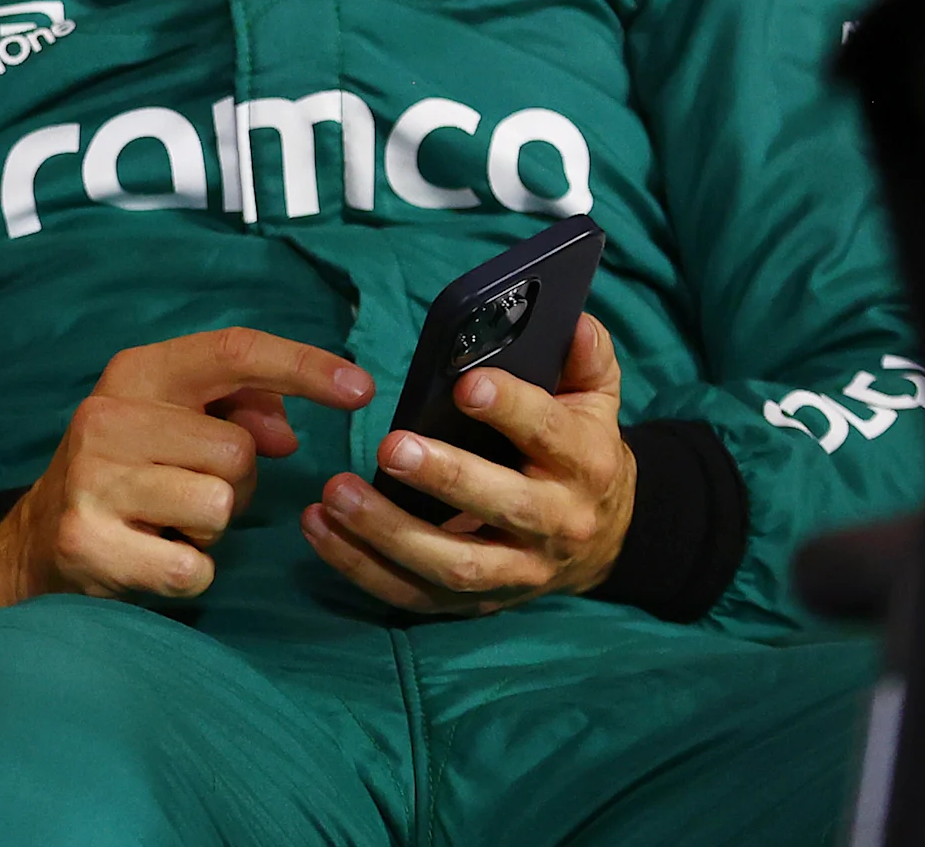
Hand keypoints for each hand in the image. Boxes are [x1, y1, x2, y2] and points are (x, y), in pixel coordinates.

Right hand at [0, 327, 373, 605]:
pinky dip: (190, 573)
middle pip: (238, 449)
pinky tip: (152, 558)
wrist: (35, 541)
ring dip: (210, 530)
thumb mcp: (171, 425)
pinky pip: (194, 566)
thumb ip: (236, 410)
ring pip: (219, 506)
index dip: (304, 366)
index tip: (361, 389)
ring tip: (167, 524)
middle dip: (234, 483)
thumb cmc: (127, 476)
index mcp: (134, 374)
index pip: (232, 352)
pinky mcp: (89, 542)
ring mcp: (93, 480)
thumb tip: (285, 433)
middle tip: (186, 492)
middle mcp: (106, 416)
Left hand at [303, 314, 635, 614]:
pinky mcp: (474, 603)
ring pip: (455, 563)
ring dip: (389, 531)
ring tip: (336, 493)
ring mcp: (516, 571)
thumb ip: (584, 355)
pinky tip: (320, 528)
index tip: (467, 385)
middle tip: (390, 446)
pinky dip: (362, 566)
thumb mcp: (595, 398)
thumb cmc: (578, 448)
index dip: (512, 409)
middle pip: (505, 507)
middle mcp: (557, 523)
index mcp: (584, 463)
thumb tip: (568, 321)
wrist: (604, 537)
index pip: (550, 434)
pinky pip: (413, 593)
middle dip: (446, 479)